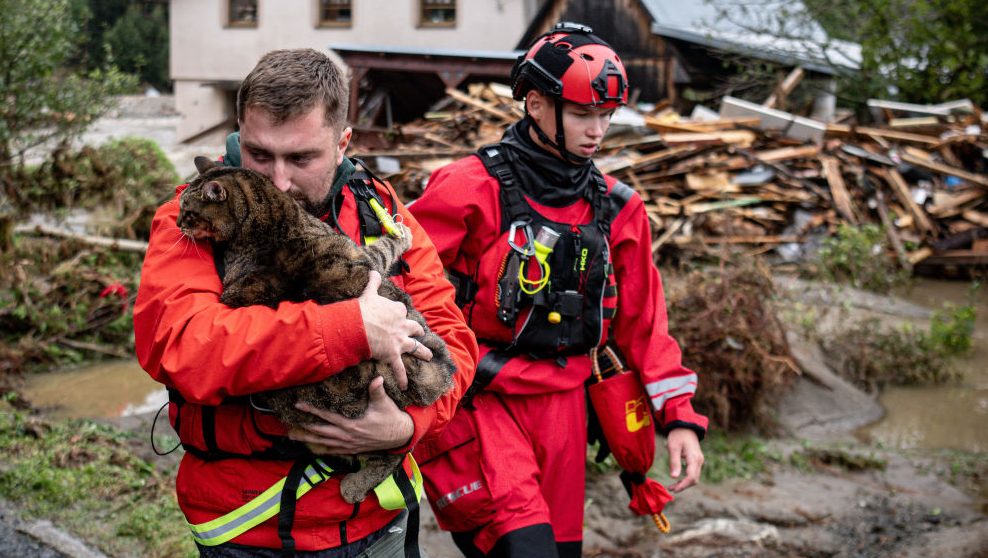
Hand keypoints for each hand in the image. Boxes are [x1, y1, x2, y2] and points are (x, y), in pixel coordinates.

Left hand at [287, 376, 413, 453]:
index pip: (328, 417)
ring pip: (324, 443)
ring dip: (308, 440)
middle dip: (304, 429)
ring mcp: (349, 445)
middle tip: (288, 427)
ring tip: (293, 437)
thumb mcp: (384, 403)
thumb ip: (377, 391)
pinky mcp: (353, 450)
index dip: (312, 411)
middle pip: (321, 433)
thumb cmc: (391, 417)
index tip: (299, 406)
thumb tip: (376, 378)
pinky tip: (312, 448)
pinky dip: (321, 449)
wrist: (400, 435)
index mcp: (352, 425)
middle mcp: (348, 437)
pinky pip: (333, 451)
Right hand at [358, 271, 431, 389]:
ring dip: (423, 352)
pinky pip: (399, 369)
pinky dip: (402, 378)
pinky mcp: (393, 355)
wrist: (358, 325)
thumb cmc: (363, 309)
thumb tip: (373, 271)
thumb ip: (374, 282)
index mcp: (398, 310)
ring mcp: (400, 341)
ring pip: (415, 348)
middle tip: (421, 334)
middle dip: (418, 332)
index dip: (401, 315)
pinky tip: (405, 386)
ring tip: (429, 356)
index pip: (403, 311)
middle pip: (414, 328)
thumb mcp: (369, 293)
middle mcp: (403, 326)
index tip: (400, 317)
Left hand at [666, 428, 703, 491]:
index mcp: (694, 458)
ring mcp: (699, 460)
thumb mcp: (673, 447)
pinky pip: (694, 473)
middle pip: (694, 479)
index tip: (673, 489)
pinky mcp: (697, 460)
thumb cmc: (678, 435)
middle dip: (683, 486)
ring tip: (672, 486)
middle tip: (671, 488)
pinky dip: (686, 478)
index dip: (683, 485)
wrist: (685, 425)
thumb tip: (674, 477)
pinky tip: (678, 480)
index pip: (691, 477)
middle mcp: (699, 461)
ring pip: (695, 477)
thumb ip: (674, 462)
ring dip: (685, 483)